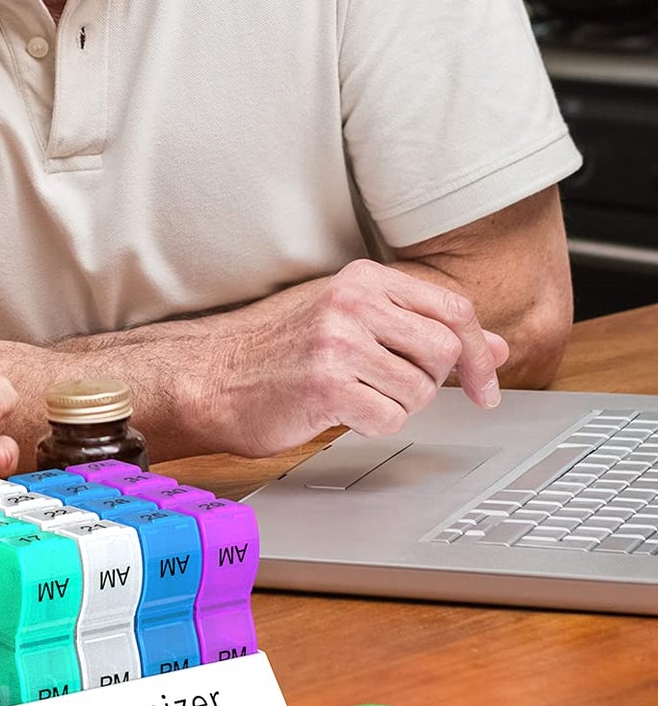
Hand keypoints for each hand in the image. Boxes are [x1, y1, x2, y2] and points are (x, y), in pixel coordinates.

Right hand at [209, 259, 509, 456]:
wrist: (210, 375)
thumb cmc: (278, 351)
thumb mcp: (350, 321)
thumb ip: (420, 328)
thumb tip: (496, 346)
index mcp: (362, 279)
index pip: (453, 308)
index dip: (481, 353)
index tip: (485, 387)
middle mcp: (352, 302)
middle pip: (445, 350)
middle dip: (432, 383)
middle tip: (396, 392)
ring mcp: (338, 342)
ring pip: (421, 391)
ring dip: (396, 406)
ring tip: (354, 396)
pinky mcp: (326, 384)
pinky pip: (390, 419)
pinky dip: (371, 425)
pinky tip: (338, 412)